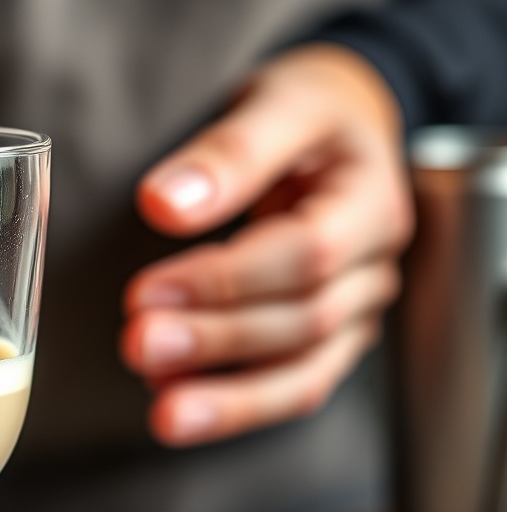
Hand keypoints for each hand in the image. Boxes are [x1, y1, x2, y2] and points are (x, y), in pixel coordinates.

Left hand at [120, 44, 412, 444]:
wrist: (342, 131)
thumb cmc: (310, 115)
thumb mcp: (277, 103)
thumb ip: (228, 152)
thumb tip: (163, 203)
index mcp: (371, 201)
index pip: (307, 254)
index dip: (225, 279)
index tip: (148, 290)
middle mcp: (372, 267)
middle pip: (302, 320)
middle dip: (216, 340)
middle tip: (139, 344)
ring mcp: (356, 311)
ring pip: (303, 373)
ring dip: (228, 396)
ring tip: (161, 407)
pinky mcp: (328, 340)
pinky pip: (291, 388)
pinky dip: (236, 405)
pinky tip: (178, 404)